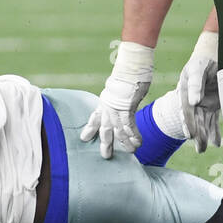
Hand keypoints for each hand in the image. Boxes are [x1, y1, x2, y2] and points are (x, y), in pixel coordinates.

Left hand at [80, 41, 153, 158]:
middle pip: (105, 129)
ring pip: (119, 131)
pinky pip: (130, 127)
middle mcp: (109, 107)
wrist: (128, 66)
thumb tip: (125, 93)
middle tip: (105, 156)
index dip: (90, 128)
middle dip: (105, 143)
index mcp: (104, 101)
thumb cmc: (126, 72)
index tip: (84, 138)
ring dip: (125, 143)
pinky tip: (138, 144)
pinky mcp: (127, 109)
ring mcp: (117, 109)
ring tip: (131, 152)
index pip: (95, 117)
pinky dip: (134, 136)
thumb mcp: (118, 85)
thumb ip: (118, 93)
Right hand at [179, 30, 220, 151]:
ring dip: (204, 136)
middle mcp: (192, 99)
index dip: (188, 122)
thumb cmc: (205, 60)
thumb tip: (193, 102)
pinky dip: (214, 132)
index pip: (186, 109)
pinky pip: (212, 121)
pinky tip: (217, 143)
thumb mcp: (199, 67)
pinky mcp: (212, 106)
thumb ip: (196, 83)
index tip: (191, 135)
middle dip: (196, 134)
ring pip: (202, 123)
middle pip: (194, 119)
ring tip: (204, 149)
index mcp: (185, 90)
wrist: (216, 56)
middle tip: (199, 147)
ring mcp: (202, 103)